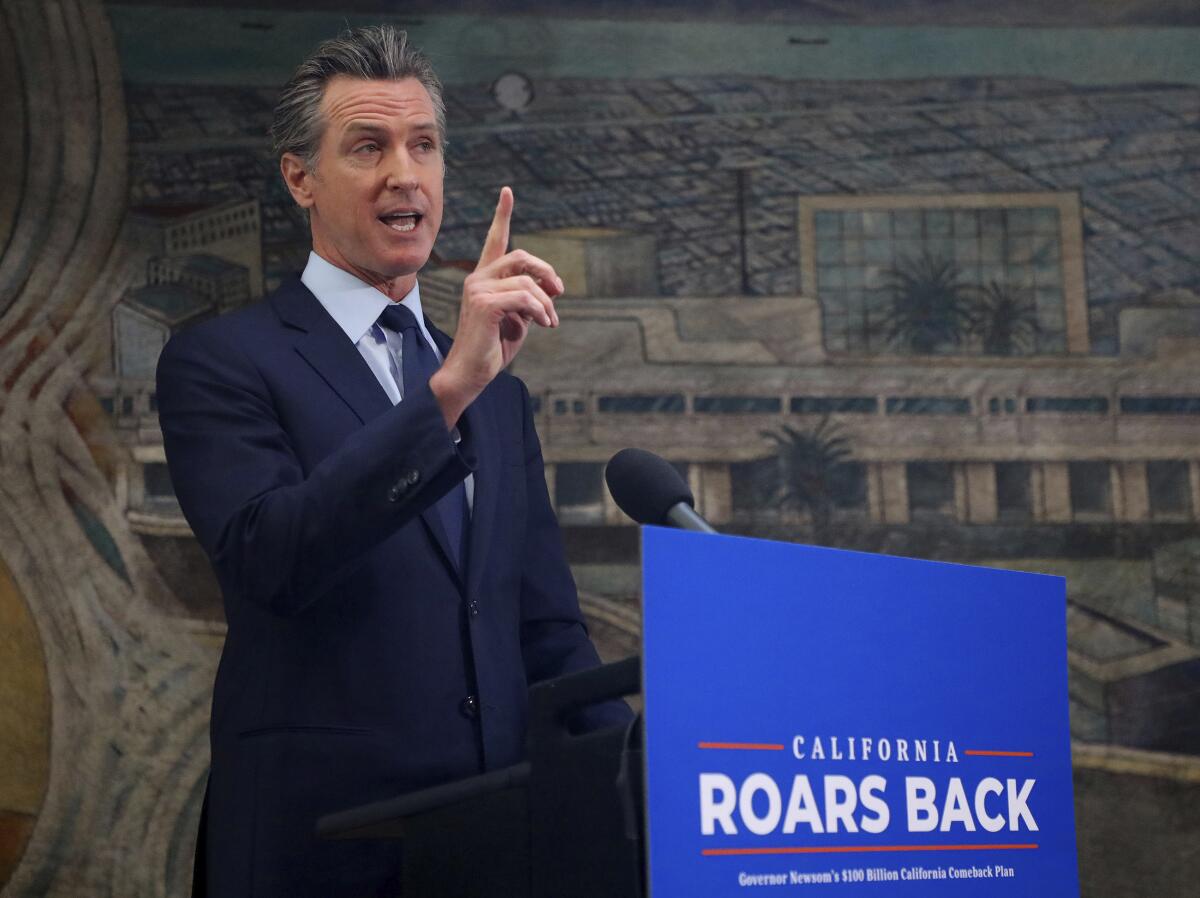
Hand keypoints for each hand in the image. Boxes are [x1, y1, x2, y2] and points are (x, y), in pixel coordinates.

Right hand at [431, 186, 562, 426]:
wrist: (470, 374)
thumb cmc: (493, 349)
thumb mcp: (519, 320)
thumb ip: (533, 300)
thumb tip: (554, 289)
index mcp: (484, 279)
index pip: (494, 240)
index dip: (502, 215)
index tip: (507, 192)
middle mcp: (477, 279)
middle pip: (520, 256)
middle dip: (546, 272)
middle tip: (560, 292)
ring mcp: (478, 289)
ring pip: (527, 282)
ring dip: (546, 303)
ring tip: (550, 322)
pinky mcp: (484, 304)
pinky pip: (525, 297)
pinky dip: (541, 311)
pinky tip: (544, 324)